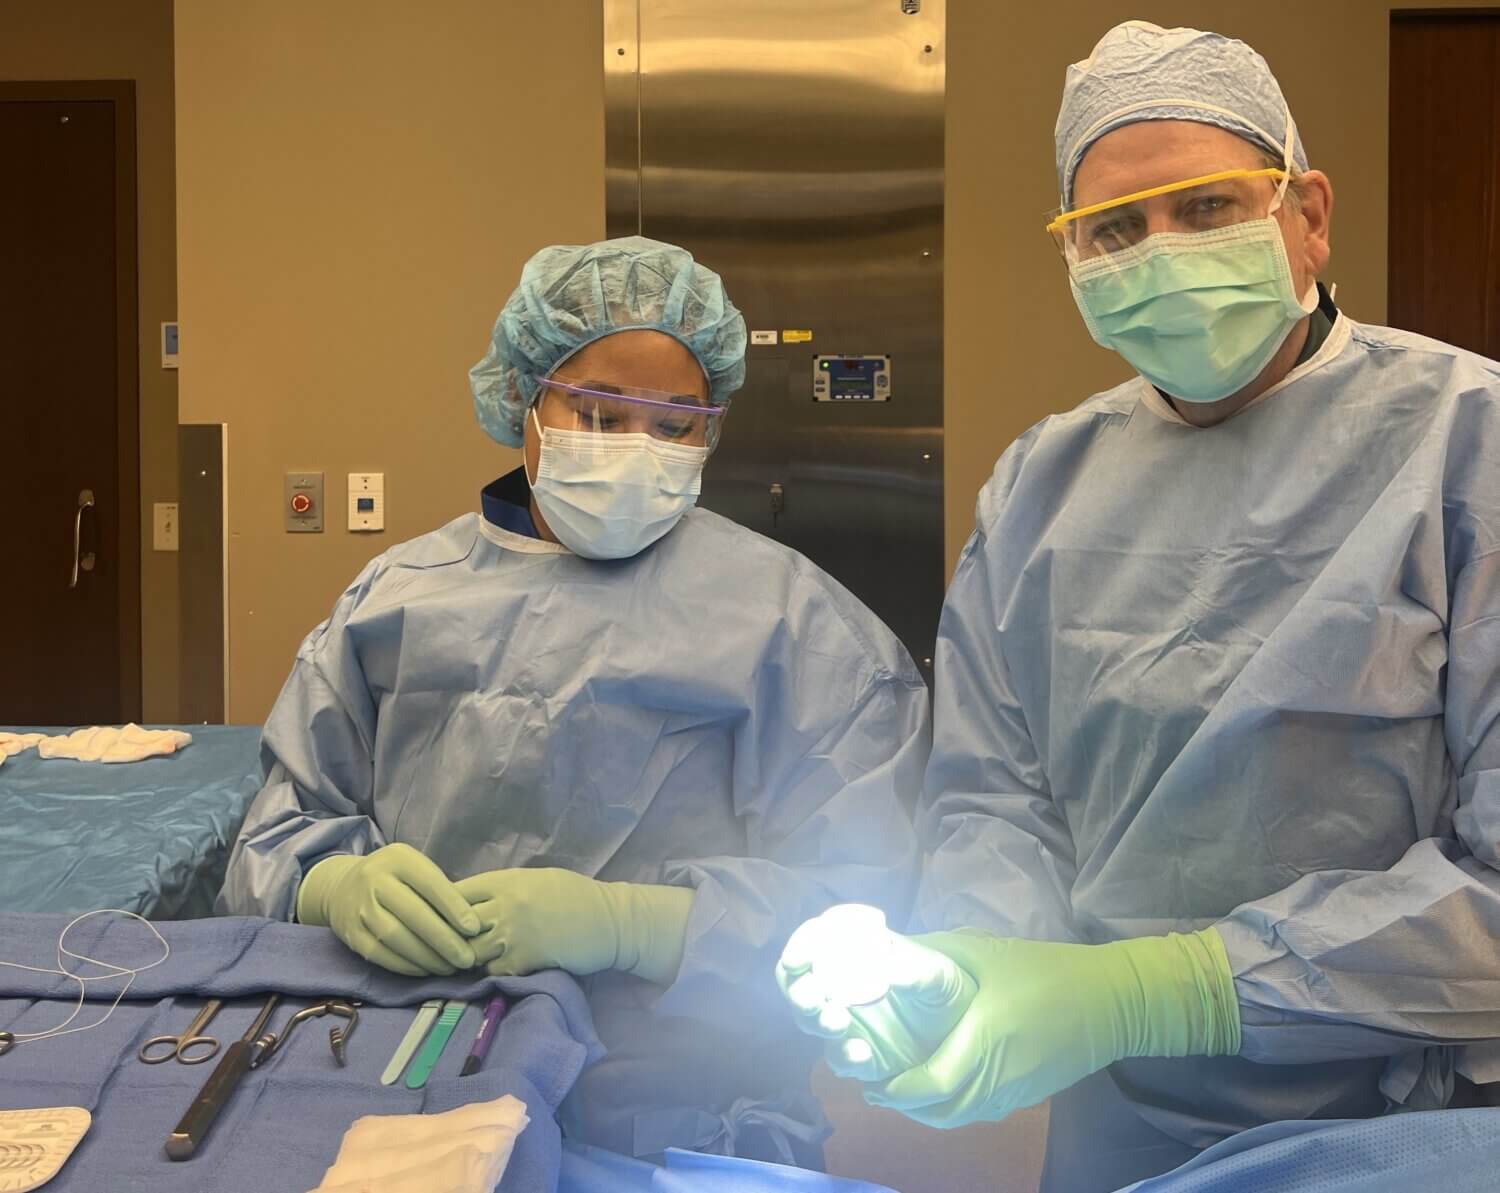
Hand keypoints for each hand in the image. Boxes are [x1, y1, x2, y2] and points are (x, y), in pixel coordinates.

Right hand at [296, 844, 480, 976]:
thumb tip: (471, 925)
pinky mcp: (351, 934)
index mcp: (397, 859)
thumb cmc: (395, 878)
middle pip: (414, 914)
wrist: (342, 887)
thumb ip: (439, 888)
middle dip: (445, 940)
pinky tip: (426, 969)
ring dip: (427, 957)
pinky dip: (406, 965)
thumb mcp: (415, 868)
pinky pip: (381, 954)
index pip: (430, 884)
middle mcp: (374, 880)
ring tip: (450, 968)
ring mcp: (359, 908)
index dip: (454, 908)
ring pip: (396, 937)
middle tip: (468, 959)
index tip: (474, 929)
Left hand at [456, 868, 692, 983]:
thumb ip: (502, 888)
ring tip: (470, 961)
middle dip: (448, 937)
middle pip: (455, 925)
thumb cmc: (574, 896)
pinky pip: (492, 971)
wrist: (609, 921)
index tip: (441, 919)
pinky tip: (497, 969)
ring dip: (468, 958)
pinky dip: (491, 972)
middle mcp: (504, 905)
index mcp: (505, 881)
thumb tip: (470, 900)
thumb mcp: (534, 879)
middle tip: (448, 947)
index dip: (442, 908)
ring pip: (469, 951)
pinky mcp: (523, 960)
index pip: (454, 894)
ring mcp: (513, 934)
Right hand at [776, 909, 976, 1081]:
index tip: (798, 959)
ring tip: (839, 1022)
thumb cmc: (944, 987)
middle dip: (797, 990)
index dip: (801, 946)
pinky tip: (863, 1052)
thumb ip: (910, 968)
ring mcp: (844, 1020)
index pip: (815, 940)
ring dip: (816, 1020)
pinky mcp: (856, 1054)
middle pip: (798, 983)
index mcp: (854, 952)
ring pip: (810, 1021)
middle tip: (813, 998)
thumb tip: (882, 968)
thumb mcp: (936, 973)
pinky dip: (844, 1055)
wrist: (961, 1029)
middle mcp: (839, 984)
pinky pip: (838, 1057)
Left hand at [865, 928, 1239, 1127]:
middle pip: (939, 1113)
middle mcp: (995, 1079)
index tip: (868, 1077)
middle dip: (902, 1105)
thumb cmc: (1045, 971)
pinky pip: (978, 1113)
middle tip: (874, 1085)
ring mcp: (1012, 1094)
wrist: (1110, 1001)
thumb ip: (936, 952)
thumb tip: (890, 952)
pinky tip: (937, 1085)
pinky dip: (951, 1108)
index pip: (930, 1085)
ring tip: (899, 1088)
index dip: (894, 1089)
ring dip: (924, 1111)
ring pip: (958, 1118)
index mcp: (983, 1043)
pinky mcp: (1025, 1097)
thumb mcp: (985, 951)